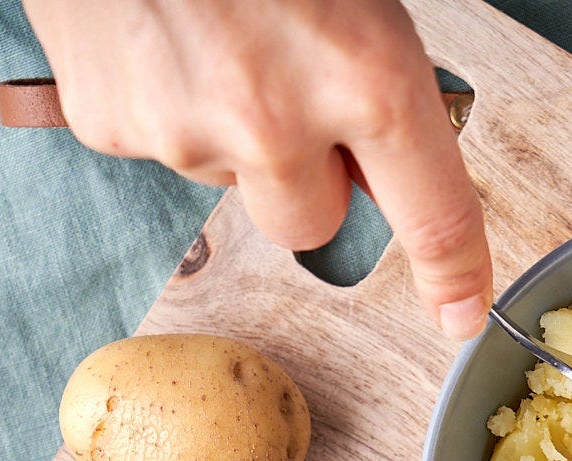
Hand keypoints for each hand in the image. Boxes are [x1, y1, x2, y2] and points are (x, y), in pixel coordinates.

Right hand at [23, 0, 491, 338]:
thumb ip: (378, 80)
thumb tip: (384, 152)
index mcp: (365, 78)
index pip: (433, 219)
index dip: (456, 277)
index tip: (462, 315)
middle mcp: (276, 124)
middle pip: (312, 226)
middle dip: (310, 179)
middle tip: (290, 93)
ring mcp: (183, 132)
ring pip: (233, 183)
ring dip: (234, 133)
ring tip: (214, 35)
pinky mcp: (109, 125)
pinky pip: (160, 145)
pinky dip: (168, 103)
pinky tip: (163, 36)